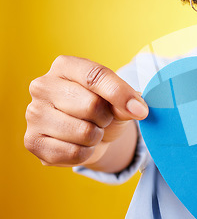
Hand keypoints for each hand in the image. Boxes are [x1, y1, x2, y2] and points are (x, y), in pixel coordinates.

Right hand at [24, 55, 148, 166]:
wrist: (88, 134)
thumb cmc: (103, 108)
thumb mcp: (119, 99)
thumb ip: (129, 100)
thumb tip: (138, 109)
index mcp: (65, 66)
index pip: (96, 76)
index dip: (121, 94)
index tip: (141, 110)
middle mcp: (43, 85)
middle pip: (91, 105)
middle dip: (106, 117)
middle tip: (102, 118)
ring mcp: (33, 113)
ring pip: (83, 132)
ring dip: (96, 137)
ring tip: (90, 130)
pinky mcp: (32, 141)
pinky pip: (73, 153)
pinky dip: (85, 153)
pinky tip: (79, 144)